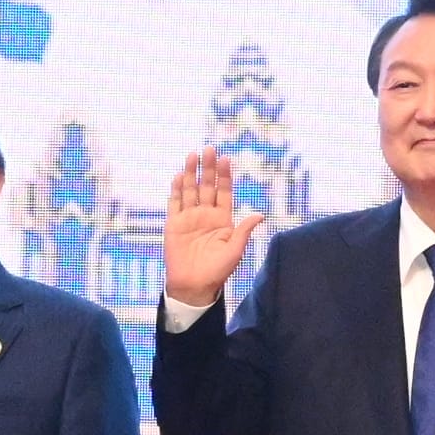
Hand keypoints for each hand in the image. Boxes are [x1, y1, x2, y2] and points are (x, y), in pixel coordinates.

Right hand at [159, 150, 247, 311]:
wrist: (193, 286)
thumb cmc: (217, 271)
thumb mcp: (235, 251)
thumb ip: (244, 231)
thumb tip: (260, 214)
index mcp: (222, 219)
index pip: (224, 192)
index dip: (225, 176)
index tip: (226, 159)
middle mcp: (206, 215)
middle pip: (207, 186)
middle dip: (208, 168)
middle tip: (209, 149)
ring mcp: (189, 218)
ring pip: (190, 190)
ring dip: (191, 173)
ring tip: (192, 155)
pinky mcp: (174, 225)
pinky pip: (174, 204)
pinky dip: (176, 190)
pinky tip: (178, 176)